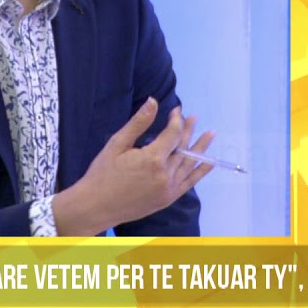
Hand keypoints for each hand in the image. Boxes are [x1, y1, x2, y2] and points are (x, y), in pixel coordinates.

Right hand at [52, 98, 214, 234]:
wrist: (96, 206)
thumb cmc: (103, 173)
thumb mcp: (117, 144)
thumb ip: (139, 123)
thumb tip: (153, 101)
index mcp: (152, 159)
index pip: (173, 134)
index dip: (176, 120)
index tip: (176, 110)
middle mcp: (165, 175)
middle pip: (182, 147)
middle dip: (187, 130)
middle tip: (193, 117)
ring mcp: (168, 189)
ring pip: (189, 163)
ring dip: (199, 146)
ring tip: (210, 133)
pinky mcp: (168, 199)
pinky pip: (190, 183)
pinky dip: (201, 171)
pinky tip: (211, 161)